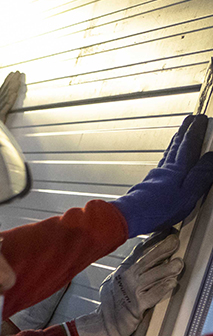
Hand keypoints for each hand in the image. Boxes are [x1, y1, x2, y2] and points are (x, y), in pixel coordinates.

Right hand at [73, 233, 182, 335]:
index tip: (166, 233)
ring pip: (151, 277)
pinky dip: (162, 289)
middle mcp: (125, 278)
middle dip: (162, 250)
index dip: (153, 241)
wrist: (104, 324)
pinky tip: (172, 284)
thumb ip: (130, 270)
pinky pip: (152, 295)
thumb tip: (145, 257)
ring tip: (178, 264)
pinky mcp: (135, 306)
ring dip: (166, 269)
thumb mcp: (116, 281)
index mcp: (122, 270)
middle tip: (175, 241)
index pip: (139, 252)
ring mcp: (130, 291)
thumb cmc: (113, 303)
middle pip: (146, 260)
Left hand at [110, 114, 212, 236]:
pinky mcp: (149, 185)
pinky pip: (163, 164)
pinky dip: (168, 157)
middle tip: (190, 120)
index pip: (188, 145)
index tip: (201, 119)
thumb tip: (212, 157)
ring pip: (169, 154)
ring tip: (180, 135)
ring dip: (176, 142)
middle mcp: (165, 169)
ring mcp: (156, 176)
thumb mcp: (188, 194)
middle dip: (185, 131)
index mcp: (177, 170)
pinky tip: (168, 162)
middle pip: (176, 146)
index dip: (196, 131)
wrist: (130, 216)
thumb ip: (201, 175)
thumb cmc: (158, 209)